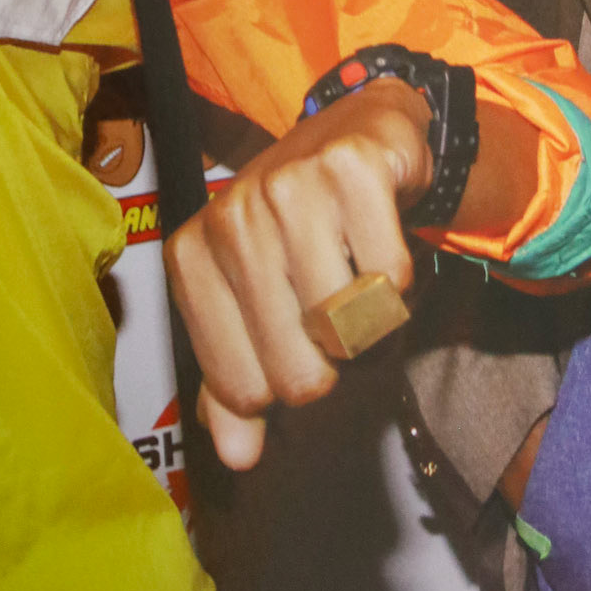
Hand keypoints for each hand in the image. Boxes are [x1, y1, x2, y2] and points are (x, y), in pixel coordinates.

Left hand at [163, 78, 430, 469]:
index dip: (285, 382)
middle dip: (333, 360)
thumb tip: (238, 457)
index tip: (294, 338)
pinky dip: (398, 275)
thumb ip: (237, 383)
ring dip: (370, 320)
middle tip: (332, 311)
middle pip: (301, 372)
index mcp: (193, 257)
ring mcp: (289, 186)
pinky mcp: (351, 167)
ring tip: (355, 275)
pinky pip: (390, 277)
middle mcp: (232, 217)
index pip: (244, 390)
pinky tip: (378, 239)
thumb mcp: (254, 302)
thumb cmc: (299, 229)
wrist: (357, 133)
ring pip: (348, 328)